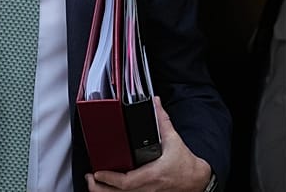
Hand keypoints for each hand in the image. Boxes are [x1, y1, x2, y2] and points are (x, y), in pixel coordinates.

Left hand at [85, 96, 212, 191]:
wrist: (196, 180)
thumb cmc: (185, 164)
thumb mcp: (173, 140)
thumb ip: (162, 121)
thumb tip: (155, 103)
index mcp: (152, 175)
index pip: (126, 181)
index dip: (109, 178)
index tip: (97, 172)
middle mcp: (147, 189)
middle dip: (100, 188)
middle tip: (90, 178)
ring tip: (94, 183)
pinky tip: (108, 189)